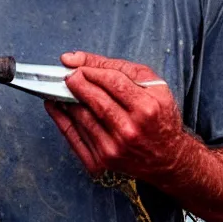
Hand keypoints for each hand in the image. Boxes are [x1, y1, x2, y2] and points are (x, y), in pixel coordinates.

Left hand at [45, 51, 189, 180]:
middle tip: (68, 77)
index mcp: (147, 108)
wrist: (167, 159)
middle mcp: (130, 130)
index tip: (78, 67)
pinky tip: (56, 106)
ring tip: (62, 89)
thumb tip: (74, 58)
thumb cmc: (159, 117)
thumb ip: (116, 67)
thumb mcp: (151, 85)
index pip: (112, 82)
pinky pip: (74, 137)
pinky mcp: (100, 162)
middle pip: (95, 100)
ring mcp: (113, 149)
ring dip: (66, 100)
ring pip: (81, 118)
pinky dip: (61, 119)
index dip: (91, 71)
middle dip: (76, 84)